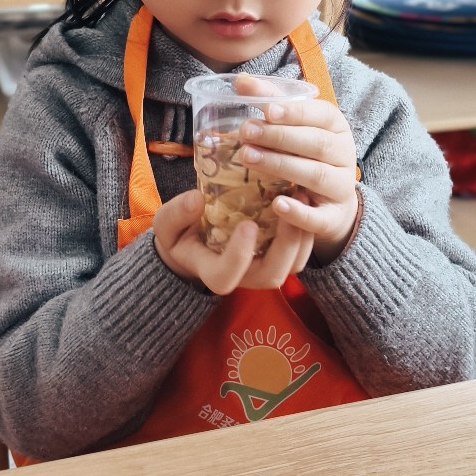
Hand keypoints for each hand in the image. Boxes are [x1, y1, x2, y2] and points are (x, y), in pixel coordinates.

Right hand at [153, 189, 314, 294]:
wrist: (194, 242)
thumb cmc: (180, 233)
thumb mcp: (168, 223)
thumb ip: (177, 214)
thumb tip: (197, 200)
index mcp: (212, 271)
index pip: (225, 277)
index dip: (237, 257)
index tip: (246, 224)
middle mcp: (243, 276)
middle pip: (272, 276)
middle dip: (285, 245)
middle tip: (288, 208)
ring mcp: (264, 266)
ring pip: (293, 265)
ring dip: (302, 236)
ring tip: (302, 198)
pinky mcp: (278, 253)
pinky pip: (300, 250)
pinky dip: (307, 227)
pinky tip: (305, 198)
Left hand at [233, 75, 359, 263]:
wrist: (331, 202)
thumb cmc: (306, 154)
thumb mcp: (293, 127)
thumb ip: (270, 102)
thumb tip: (241, 81)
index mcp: (336, 127)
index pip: (322, 114)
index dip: (295, 112)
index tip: (267, 110)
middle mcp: (344, 155)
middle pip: (317, 143)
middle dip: (280, 137)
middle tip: (246, 132)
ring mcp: (341, 187)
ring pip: (316, 175)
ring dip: (281, 166)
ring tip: (249, 158)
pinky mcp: (334, 217)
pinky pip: (319, 217)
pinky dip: (299, 212)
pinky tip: (277, 205)